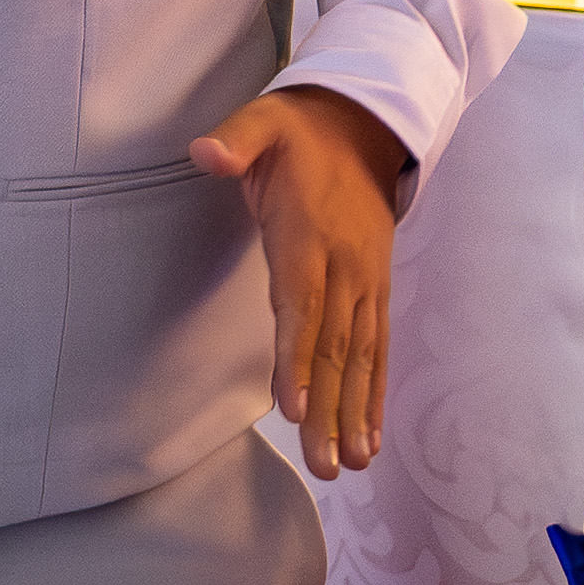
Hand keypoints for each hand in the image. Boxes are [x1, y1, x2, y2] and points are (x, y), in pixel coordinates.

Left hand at [190, 86, 405, 479]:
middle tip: (325, 464)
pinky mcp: (376, 290)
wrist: (364, 126)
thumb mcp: (264, 120)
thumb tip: (206, 152)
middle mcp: (345, 265)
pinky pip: (378, 347)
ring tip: (352, 464)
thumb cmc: (299, 132)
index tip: (295, 406)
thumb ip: (237, 138)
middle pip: (335, 344)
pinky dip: (376, 393)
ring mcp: (366, 281)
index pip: (303, 301)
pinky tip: (372, 437)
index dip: (298, 354)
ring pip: (360, 355)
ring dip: (355, 412)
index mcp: (310, 231)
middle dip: (330, 407)